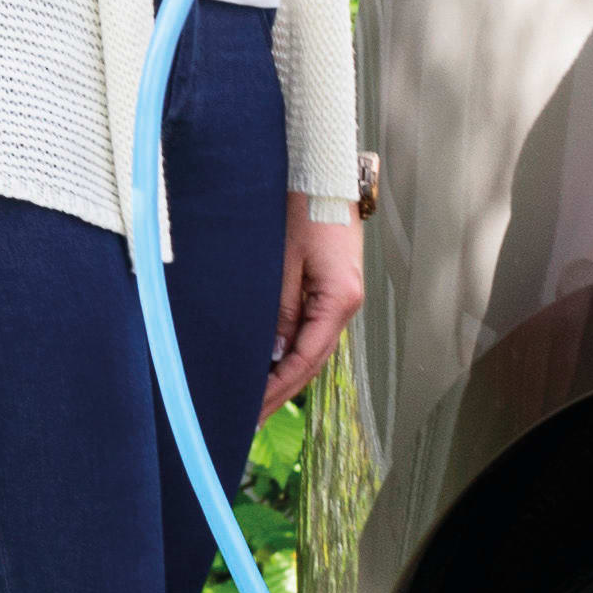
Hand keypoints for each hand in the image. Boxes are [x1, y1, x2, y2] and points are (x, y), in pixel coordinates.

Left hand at [268, 204, 365, 416]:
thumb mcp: (283, 259)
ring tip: (254, 402)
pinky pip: (309, 330)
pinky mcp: (330, 289)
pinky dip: (289, 352)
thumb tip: (271, 353)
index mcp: (339, 300)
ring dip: (283, 375)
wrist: (322, 173)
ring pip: (310, 348)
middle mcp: (345, 304)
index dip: (278, 388)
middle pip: (310, 360)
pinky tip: (268, 366)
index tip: (252, 410)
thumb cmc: (302, 207)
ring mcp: (340, 298)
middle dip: (279, 391)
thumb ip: (279, 308)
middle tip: (248, 419)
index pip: (306, 358)